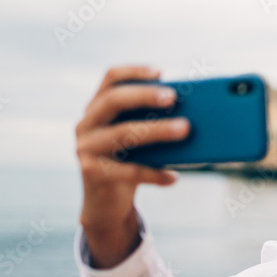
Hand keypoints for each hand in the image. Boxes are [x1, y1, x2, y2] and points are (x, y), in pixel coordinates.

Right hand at [75, 65, 188, 267]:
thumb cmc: (130, 163)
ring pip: (124, 133)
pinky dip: (154, 173)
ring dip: (158, 130)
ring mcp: (85, 148)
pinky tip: (173, 178)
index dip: (134, 72)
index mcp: (98, 108)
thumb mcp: (139, 139)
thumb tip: (191, 115)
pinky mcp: (91, 173)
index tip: (161, 73)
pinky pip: (128, 170)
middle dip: (145, 95)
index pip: (111, 79)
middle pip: (114, 100)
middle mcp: (87, 124)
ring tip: (185, 130)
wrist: (107, 204)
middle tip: (174, 97)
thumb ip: (153, 122)